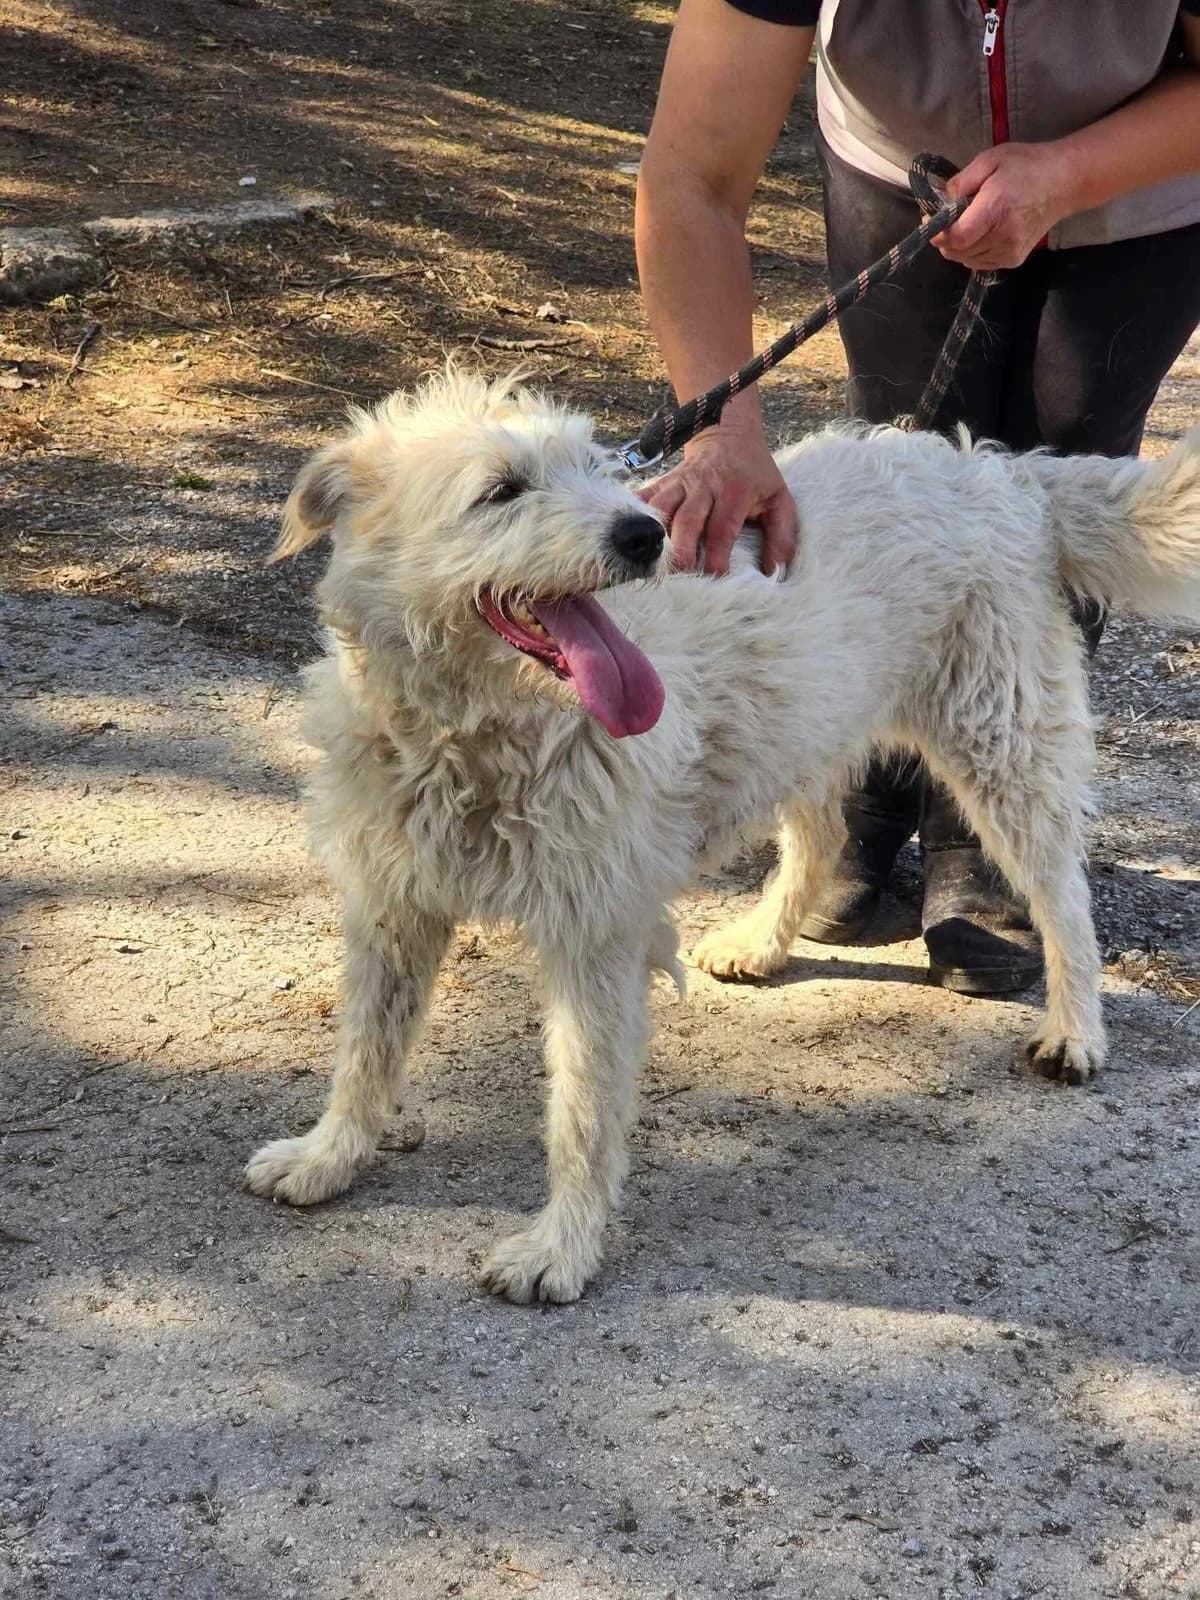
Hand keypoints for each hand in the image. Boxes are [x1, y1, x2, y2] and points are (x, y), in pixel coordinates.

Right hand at [638, 424, 796, 575]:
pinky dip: (633, 516)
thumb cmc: (756, 475)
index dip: (716, 556)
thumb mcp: (780, 499)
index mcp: (735, 491)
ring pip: (660, 510)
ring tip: (650, 563)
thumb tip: (775, 571)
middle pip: (687, 520)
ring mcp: (680, 482)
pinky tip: (626, 536)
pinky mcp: (663, 481)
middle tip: (678, 575)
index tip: (715, 578)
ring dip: (653, 537)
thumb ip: (782, 536)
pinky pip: (643, 498)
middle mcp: (704, 485)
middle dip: (680, 550)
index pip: (722, 528)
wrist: (729, 433)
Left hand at [935, 142, 1075, 270]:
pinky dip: (972, 251)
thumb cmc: (1027, 165)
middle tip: (947, 216)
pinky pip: (979, 262)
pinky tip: (981, 232)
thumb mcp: (990, 160)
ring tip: (968, 221)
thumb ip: (961, 182)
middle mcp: (1004, 236)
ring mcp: (1010, 252)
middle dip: (945, 236)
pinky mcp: (1014, 260)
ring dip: (958, 244)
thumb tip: (939, 202)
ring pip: (965, 259)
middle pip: (957, 251)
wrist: (1064, 182)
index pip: (957, 237)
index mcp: (996, 209)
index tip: (931, 219)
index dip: (938, 233)